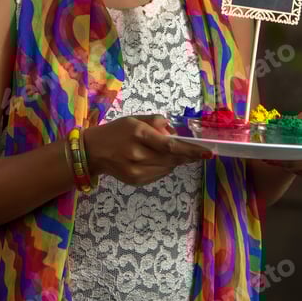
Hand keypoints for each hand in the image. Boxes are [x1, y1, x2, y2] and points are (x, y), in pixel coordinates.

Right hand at [83, 114, 212, 186]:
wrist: (93, 151)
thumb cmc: (117, 131)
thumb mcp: (135, 119)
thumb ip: (156, 122)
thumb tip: (175, 133)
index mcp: (139, 134)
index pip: (170, 145)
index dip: (191, 150)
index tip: (208, 152)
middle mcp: (138, 154)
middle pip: (172, 158)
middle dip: (188, 155)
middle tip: (200, 152)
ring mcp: (136, 171)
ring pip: (168, 167)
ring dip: (174, 160)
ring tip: (166, 151)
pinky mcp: (136, 181)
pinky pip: (159, 174)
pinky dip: (164, 166)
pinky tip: (156, 159)